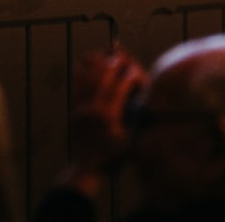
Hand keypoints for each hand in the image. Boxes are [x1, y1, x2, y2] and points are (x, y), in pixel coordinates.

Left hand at [59, 44, 144, 196]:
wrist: (87, 169)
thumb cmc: (114, 158)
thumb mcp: (132, 143)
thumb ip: (140, 123)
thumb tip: (151, 102)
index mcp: (110, 118)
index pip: (120, 88)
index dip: (130, 76)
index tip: (136, 71)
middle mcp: (93, 111)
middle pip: (103, 78)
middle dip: (114, 65)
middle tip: (122, 58)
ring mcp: (81, 109)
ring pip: (88, 79)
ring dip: (98, 64)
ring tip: (107, 56)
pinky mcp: (73, 110)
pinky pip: (76, 85)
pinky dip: (82, 72)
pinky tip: (89, 63)